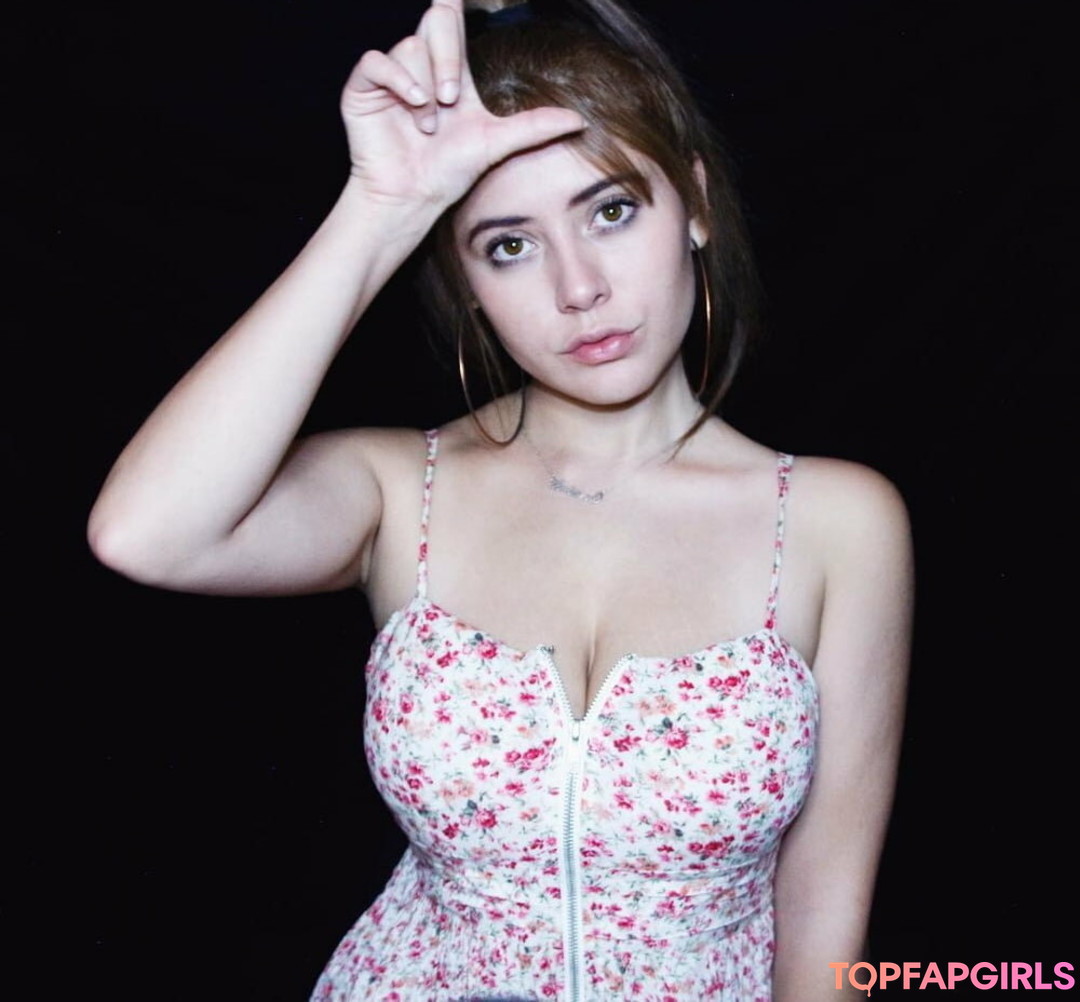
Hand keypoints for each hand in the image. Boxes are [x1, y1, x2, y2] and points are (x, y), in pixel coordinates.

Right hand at [340, 0, 584, 211]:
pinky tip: (413, 103)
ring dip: (424, 88)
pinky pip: (377, 61)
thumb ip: (535, 126)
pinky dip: (398, 80)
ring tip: (427, 125)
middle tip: (451, 102)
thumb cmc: (448, 172)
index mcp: (450, 70)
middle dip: (448, 62)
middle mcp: (421, 65)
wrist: (413, 198)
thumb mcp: (496, 143)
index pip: (452, 18)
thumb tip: (579, 120)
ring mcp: (392, 75)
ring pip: (410, 47)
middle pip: (437, 22)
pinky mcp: (365, 88)